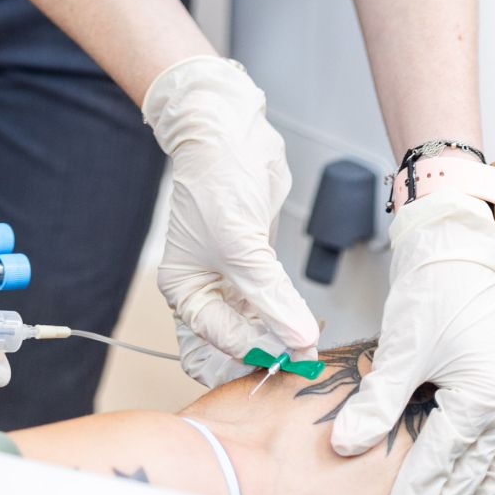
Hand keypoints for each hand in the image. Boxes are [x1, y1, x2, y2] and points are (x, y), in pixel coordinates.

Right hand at [143, 57, 320, 387]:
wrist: (229, 133)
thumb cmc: (216, 181)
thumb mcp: (242, 247)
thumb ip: (271, 298)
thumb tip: (299, 341)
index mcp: (185, 289)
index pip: (218, 339)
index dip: (255, 351)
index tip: (294, 359)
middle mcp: (205, 288)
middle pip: (235, 339)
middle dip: (266, 351)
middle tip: (301, 361)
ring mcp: (232, 276)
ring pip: (258, 324)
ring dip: (282, 335)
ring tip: (310, 344)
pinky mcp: (256, 261)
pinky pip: (272, 300)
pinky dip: (288, 314)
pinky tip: (306, 322)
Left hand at [330, 189, 494, 494]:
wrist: (453, 251)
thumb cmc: (431, 292)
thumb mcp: (400, 351)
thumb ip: (376, 404)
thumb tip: (345, 442)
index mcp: (485, 395)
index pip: (444, 457)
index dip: (416, 485)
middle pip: (473, 467)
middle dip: (443, 490)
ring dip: (475, 485)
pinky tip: (481, 478)